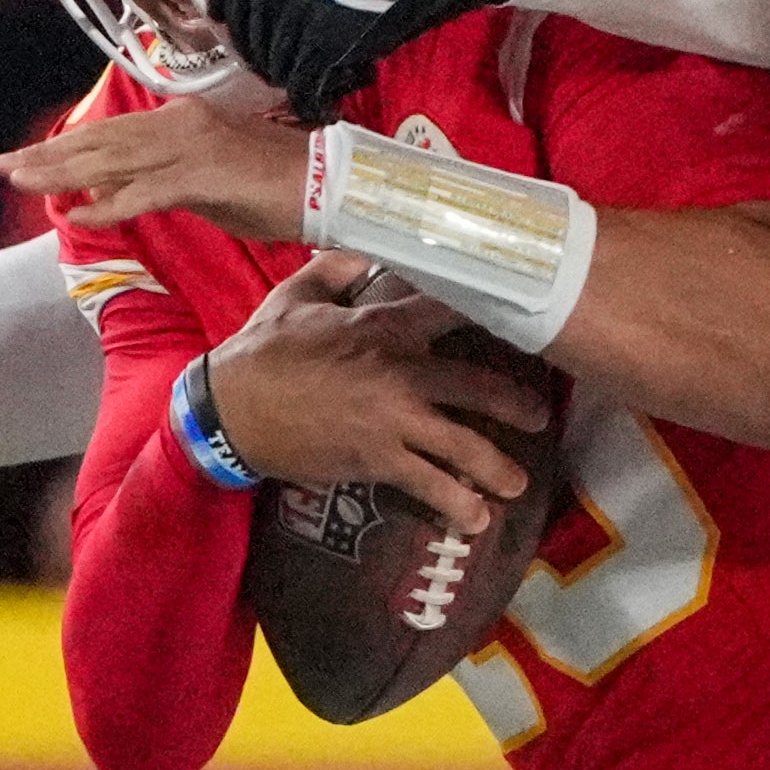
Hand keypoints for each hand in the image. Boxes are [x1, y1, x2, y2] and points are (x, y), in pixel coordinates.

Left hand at [0, 97, 310, 241]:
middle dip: (50, 155)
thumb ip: (164, 178)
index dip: (69, 145)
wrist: (325, 184)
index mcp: (182, 118)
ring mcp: (189, 148)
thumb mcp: (209, 179)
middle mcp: (180, 124)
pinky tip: (76, 214)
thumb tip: (122, 190)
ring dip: (62, 173)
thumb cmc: (276, 184)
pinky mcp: (200, 177)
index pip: (113, 132)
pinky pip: (142, 193)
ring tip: (22, 180)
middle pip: (102, 141)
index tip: (31, 156)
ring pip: (112, 160)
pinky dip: (107, 205)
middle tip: (5, 164)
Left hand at [211, 0, 513, 122]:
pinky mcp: (324, 42)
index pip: (232, 2)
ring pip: (278, 66)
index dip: (247, 33)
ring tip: (328, 83)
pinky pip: (304, 87)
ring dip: (298, 83)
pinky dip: (313, 104)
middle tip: (297, 74)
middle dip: (272, 62)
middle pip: (252, 40)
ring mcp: (295, 9)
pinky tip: (327, 109)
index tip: (261, 48)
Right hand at [213, 253, 553, 533]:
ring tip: (516, 485)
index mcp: (383, 326)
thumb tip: (365, 249)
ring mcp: (391, 422)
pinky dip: (453, 503)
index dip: (487, 309)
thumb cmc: (264, 350)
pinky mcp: (375, 462)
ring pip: (460, 446)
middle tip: (540, 418)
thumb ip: (338, 269)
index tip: (521, 313)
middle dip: (514, 404)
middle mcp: (399, 373)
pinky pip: (425, 485)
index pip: (449, 310)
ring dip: (494, 467)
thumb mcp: (298, 294)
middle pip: (474, 386)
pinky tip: (474, 520)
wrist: (229, 410)